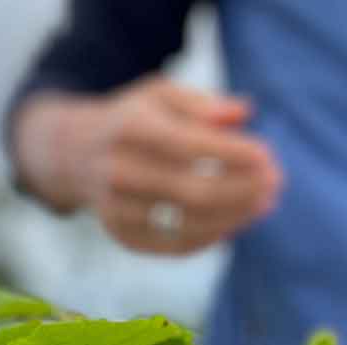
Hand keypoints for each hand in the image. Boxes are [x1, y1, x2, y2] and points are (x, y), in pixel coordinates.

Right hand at [14, 77, 282, 255]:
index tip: (269, 158)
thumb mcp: (159, 95)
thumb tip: (243, 115)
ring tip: (262, 205)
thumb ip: (201, 104)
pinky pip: (173, 247)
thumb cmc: (130, 120)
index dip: (234, 155)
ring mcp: (116, 209)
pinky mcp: (121, 235)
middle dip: (242, 191)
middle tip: (275, 185)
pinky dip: (208, 239)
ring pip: (187, 225)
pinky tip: (232, 224)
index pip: (191, 146)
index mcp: (129, 129)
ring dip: (233, 219)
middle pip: (194, 192)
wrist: (72, 154)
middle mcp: (118, 171)